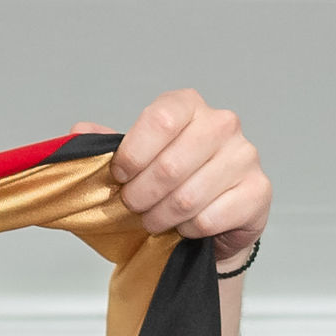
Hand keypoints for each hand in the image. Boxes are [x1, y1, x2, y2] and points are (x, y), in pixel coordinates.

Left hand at [110, 90, 270, 264]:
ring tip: (156, 221)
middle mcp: (222, 123)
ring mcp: (244, 156)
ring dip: (162, 217)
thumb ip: (109, 147)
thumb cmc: (169, 187)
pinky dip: (189, 230)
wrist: (212, 223)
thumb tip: (77, 133)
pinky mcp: (258, 191)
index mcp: (189, 106)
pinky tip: (187, 227)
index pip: (159, 120)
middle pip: (170, 165)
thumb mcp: (135, 164)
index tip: (121, 177)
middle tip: (136, 207)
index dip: (133, 155)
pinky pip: (210, 218)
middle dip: (142, 196)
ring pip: (188, 196)